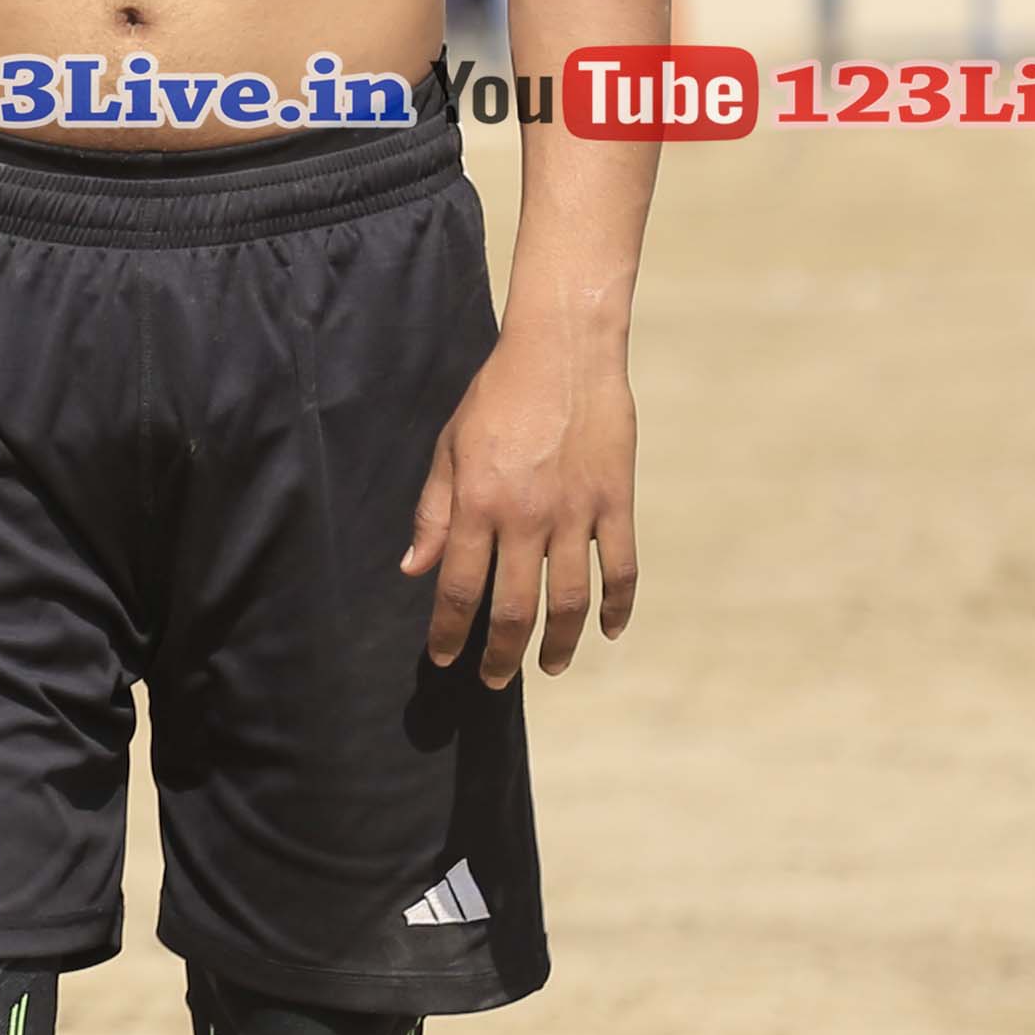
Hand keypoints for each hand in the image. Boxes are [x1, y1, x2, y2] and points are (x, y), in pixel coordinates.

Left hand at [401, 329, 638, 687]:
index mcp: (477, 504)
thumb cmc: (495, 397)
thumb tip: (413, 569)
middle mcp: (526, 517)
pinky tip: (607, 631)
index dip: (450, 629)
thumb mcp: (449, 448)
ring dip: (559, 642)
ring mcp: (576, 513)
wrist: (561, 353)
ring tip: (549, 667)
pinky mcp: (616, 503)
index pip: (460, 586)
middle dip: (501, 651)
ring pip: (570, 599)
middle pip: (514, 606)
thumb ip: (433, 513)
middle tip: (493, 680)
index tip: (443, 657)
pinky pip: (621, 568)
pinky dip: (617, 606)